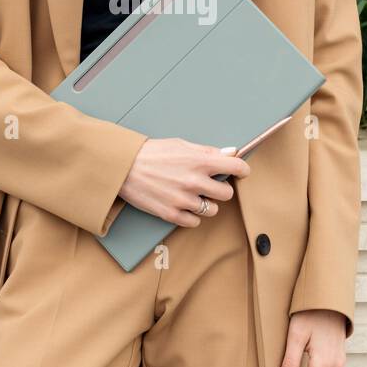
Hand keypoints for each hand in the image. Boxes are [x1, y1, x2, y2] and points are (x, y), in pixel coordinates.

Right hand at [119, 138, 249, 225]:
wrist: (125, 167)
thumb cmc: (152, 153)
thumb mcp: (181, 145)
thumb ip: (208, 151)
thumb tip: (231, 153)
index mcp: (199, 161)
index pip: (236, 167)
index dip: (242, 169)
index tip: (241, 171)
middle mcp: (194, 182)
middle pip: (227, 194)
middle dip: (221, 189)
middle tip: (210, 185)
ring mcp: (183, 200)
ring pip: (212, 210)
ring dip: (207, 203)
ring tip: (194, 195)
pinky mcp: (171, 214)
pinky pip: (195, 222)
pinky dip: (192, 216)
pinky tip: (183, 205)